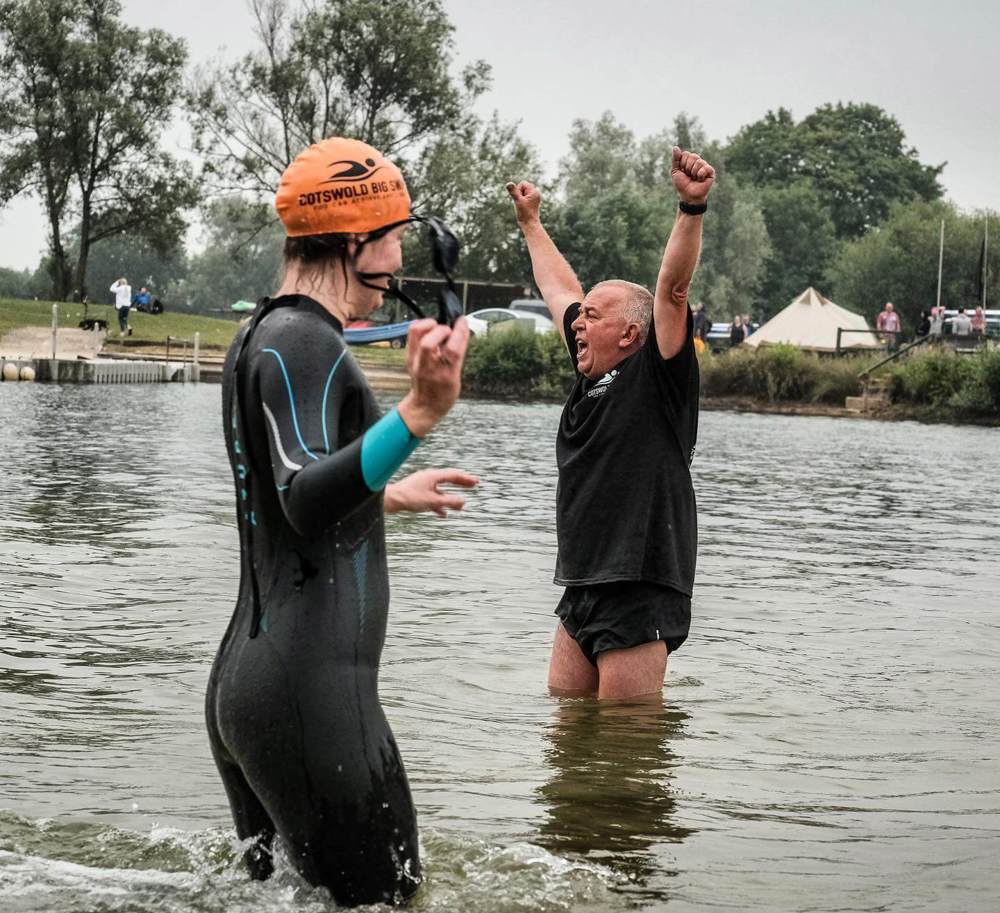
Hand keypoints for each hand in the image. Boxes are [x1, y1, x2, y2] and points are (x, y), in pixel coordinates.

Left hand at [384, 468, 478, 516]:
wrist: (390, 500)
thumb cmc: (409, 498)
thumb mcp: (432, 501)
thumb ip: (448, 502)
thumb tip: (463, 502)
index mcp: (433, 476)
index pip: (453, 475)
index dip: (466, 479)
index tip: (476, 481)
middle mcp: (428, 478)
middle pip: (448, 480)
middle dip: (461, 484)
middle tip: (473, 485)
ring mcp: (422, 486)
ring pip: (441, 491)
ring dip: (451, 497)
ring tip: (461, 504)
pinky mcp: (417, 494)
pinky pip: (432, 498)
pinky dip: (440, 505)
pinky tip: (443, 514)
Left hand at [397, 317, 469, 436]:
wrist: (424, 406)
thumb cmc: (442, 395)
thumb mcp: (456, 378)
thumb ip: (459, 355)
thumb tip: (463, 330)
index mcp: (445, 375)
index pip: (453, 350)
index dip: (459, 332)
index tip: (463, 321)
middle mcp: (428, 368)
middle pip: (429, 342)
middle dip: (442, 329)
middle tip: (449, 330)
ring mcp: (415, 362)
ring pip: (417, 334)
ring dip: (429, 325)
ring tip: (437, 328)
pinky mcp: (408, 357)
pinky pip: (412, 334)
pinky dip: (421, 326)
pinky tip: (429, 329)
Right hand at [506, 181, 541, 225]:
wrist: (530, 225)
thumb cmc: (525, 214)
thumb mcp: (518, 201)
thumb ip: (513, 192)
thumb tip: (508, 183)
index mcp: (534, 192)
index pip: (523, 183)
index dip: (518, 190)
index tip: (520, 199)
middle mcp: (536, 193)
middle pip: (523, 187)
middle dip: (519, 193)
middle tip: (521, 203)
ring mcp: (534, 198)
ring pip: (523, 192)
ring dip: (520, 198)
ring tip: (522, 206)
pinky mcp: (532, 202)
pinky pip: (524, 197)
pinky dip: (521, 201)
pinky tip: (523, 207)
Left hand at [670, 147, 714, 204]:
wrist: (688, 195)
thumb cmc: (682, 185)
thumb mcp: (675, 171)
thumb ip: (675, 159)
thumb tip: (675, 147)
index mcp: (689, 161)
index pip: (686, 154)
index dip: (682, 164)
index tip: (682, 172)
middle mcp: (698, 162)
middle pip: (693, 156)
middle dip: (687, 168)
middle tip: (689, 176)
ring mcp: (705, 166)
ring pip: (699, 161)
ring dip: (694, 172)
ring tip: (694, 178)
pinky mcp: (711, 172)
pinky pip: (706, 167)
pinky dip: (700, 175)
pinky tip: (700, 180)